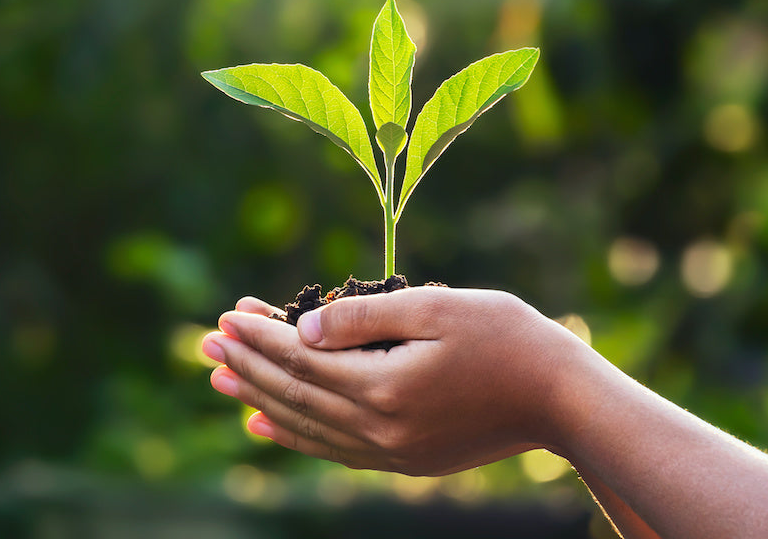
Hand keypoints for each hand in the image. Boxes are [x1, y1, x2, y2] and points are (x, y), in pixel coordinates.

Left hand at [201, 286, 586, 475]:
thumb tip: (302, 329)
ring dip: (259, 400)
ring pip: (306, 425)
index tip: (225, 315)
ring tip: (220, 382)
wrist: (561, 399)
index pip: (300, 359)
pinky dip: (294, 436)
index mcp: (383, 386)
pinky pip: (332, 449)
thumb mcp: (436, 307)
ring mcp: (391, 451)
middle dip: (247, 366)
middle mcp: (379, 428)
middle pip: (294, 394)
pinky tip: (266, 427)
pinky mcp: (405, 460)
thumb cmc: (506, 337)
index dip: (259, 336)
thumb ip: (365, 318)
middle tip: (206, 343)